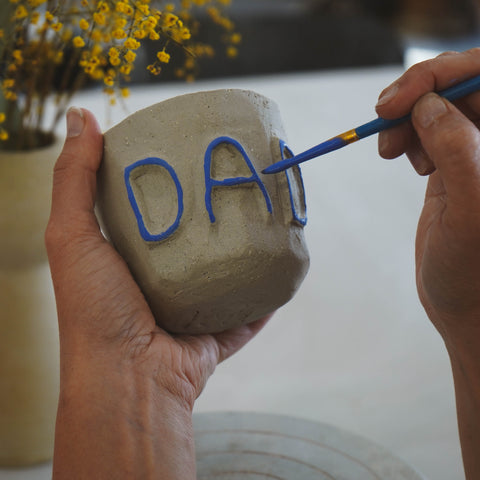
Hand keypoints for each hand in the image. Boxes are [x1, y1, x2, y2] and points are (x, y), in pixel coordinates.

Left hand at [46, 107, 270, 478]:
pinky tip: (283, 261)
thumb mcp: (72, 235)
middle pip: (194, 240)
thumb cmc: (94, 307)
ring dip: (245, 250)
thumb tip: (81, 116)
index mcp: (127, 260)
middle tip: (239, 180)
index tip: (193, 154)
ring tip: (268, 216)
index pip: (152, 212)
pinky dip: (267, 290)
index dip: (169, 182)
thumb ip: (74, 178)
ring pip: (226, 272)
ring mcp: (193, 310)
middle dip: (215, 213)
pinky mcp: (220, 333)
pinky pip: (251, 307)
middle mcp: (160, 285)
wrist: (128, 379)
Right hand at [375, 48, 479, 337]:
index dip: (445, 74)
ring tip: (389, 149)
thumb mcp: (469, 212)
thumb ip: (459, 151)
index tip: (401, 98)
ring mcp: (476, 149)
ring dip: (407, 115)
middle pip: (462, 85)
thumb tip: (429, 105)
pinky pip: (426, 128)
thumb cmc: (473, 271)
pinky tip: (401, 155)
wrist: (464, 303)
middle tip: (383, 116)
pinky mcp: (453, 162)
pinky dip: (405, 132)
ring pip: (439, 104)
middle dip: (419, 93)